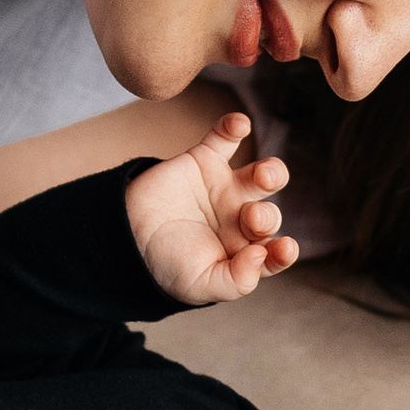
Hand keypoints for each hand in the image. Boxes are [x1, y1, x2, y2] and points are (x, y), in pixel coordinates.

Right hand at [123, 112, 297, 304]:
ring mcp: (223, 188)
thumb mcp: (199, 285)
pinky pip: (224, 139)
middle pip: (268, 215)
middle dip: (266, 216)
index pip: (272, 252)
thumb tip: (261, 255)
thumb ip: (235, 280)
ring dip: (271, 172)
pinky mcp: (204, 162)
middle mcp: (237, 220)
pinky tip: (240, 123)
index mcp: (239, 252)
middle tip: (251, 218)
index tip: (285, 247)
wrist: (123, 234)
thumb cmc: (163, 265)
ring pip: (261, 176)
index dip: (283, 251)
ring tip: (264, 177)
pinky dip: (233, 127)